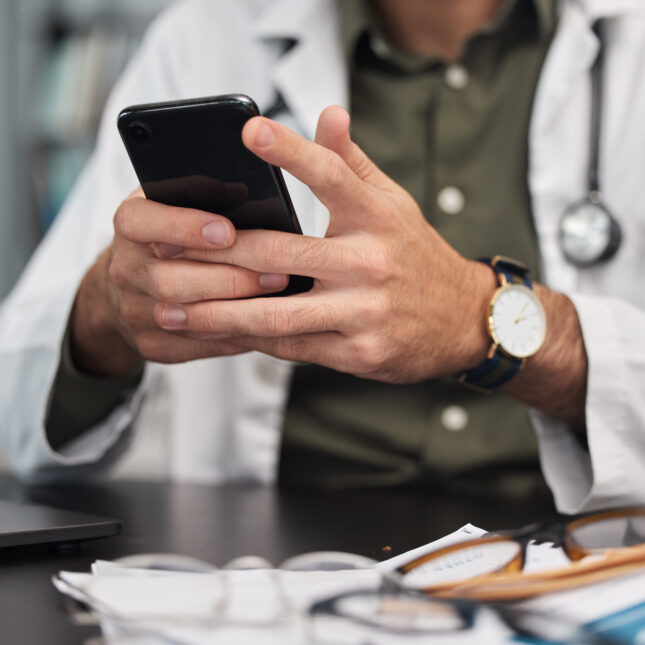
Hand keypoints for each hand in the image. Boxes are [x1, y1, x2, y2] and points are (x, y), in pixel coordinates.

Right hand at [71, 189, 288, 375]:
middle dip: (227, 279)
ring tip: (277, 301)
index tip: (227, 231)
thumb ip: (201, 196)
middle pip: (168, 279)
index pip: (142, 221)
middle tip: (275, 275)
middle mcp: (124, 269)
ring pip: (182, 317)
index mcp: (130, 226)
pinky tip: (263, 326)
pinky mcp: (151, 343)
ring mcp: (133, 311)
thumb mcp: (177, 202)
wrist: (135, 284)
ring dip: (234, 310)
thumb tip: (245, 192)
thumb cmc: (172, 234)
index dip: (184, 227)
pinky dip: (231, 335)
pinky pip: (195, 343)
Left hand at [156, 106, 496, 382]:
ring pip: (276, 314)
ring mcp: (365, 312)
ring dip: (216, 311)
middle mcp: (371, 263)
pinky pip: (293, 347)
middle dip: (216, 251)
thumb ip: (353, 164)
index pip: (331, 175)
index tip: (249, 129)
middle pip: (279, 252)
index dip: (290, 150)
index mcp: (378, 217)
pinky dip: (252, 339)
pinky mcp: (360, 353)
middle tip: (163, 246)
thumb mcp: (393, 205)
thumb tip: (327, 113)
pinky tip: (218, 331)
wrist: (462, 320)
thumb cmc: (415, 255)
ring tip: (169, 307)